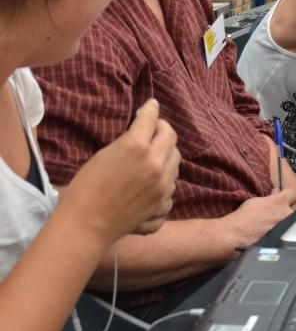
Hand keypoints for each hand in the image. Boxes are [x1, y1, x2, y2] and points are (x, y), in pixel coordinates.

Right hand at [59, 100, 179, 243]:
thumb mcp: (105, 154)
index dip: (151, 109)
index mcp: (137, 146)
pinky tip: (152, 183)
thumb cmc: (87, 187)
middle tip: (153, 131)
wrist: (86, 224)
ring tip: (152, 158)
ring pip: (175, 161)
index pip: (152, 118)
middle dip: (162, 131)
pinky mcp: (162, 203)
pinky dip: (165, 181)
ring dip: (166, 156)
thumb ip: (129, 140)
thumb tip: (141, 130)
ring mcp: (162, 185)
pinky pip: (172, 185)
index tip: (152, 106)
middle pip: (171, 138)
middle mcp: (155, 163)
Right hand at [220, 190, 295, 249]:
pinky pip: (288, 233)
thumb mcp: (256, 201)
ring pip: (295, 223)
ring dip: (292, 221)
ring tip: (284, 223)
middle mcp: (285, 215)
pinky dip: (286, 231)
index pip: (295, 193)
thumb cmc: (243, 218)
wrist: (236, 235)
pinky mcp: (282, 239)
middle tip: (295, 210)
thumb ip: (270, 198)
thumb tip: (276, 193)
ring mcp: (285, 228)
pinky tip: (280, 233)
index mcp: (278, 202)